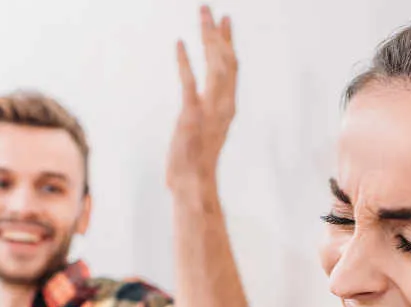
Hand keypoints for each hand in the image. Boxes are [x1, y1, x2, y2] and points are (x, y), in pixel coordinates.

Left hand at [167, 5, 236, 192]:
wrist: (194, 184)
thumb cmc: (196, 165)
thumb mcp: (205, 135)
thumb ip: (205, 118)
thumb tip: (198, 110)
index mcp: (227, 108)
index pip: (231, 70)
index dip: (227, 45)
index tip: (224, 24)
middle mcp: (223, 106)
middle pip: (226, 61)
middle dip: (218, 34)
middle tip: (211, 11)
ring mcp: (209, 110)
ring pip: (215, 66)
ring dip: (208, 38)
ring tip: (202, 15)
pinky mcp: (192, 116)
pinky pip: (189, 82)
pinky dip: (185, 61)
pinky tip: (180, 43)